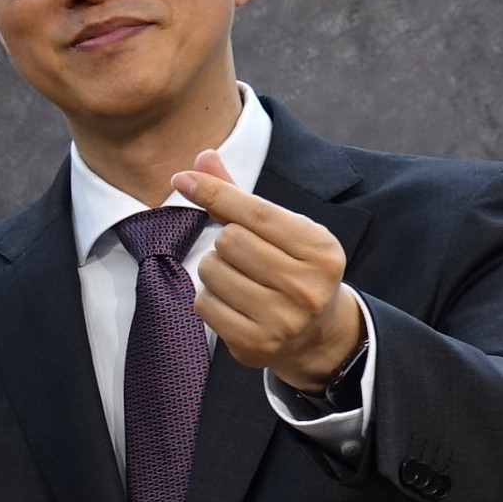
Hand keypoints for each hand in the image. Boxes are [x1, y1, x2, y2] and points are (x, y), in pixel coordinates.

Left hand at [170, 149, 362, 392]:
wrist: (316, 334)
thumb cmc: (292, 269)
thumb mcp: (281, 230)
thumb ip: (240, 197)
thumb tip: (202, 157)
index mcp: (320, 248)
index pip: (255, 212)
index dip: (214, 191)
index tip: (182, 178)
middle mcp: (307, 286)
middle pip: (229, 241)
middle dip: (224, 242)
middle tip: (243, 256)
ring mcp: (283, 319)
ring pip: (212, 271)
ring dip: (213, 270)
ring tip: (239, 279)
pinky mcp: (257, 344)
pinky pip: (204, 304)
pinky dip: (208, 298)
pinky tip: (232, 303)